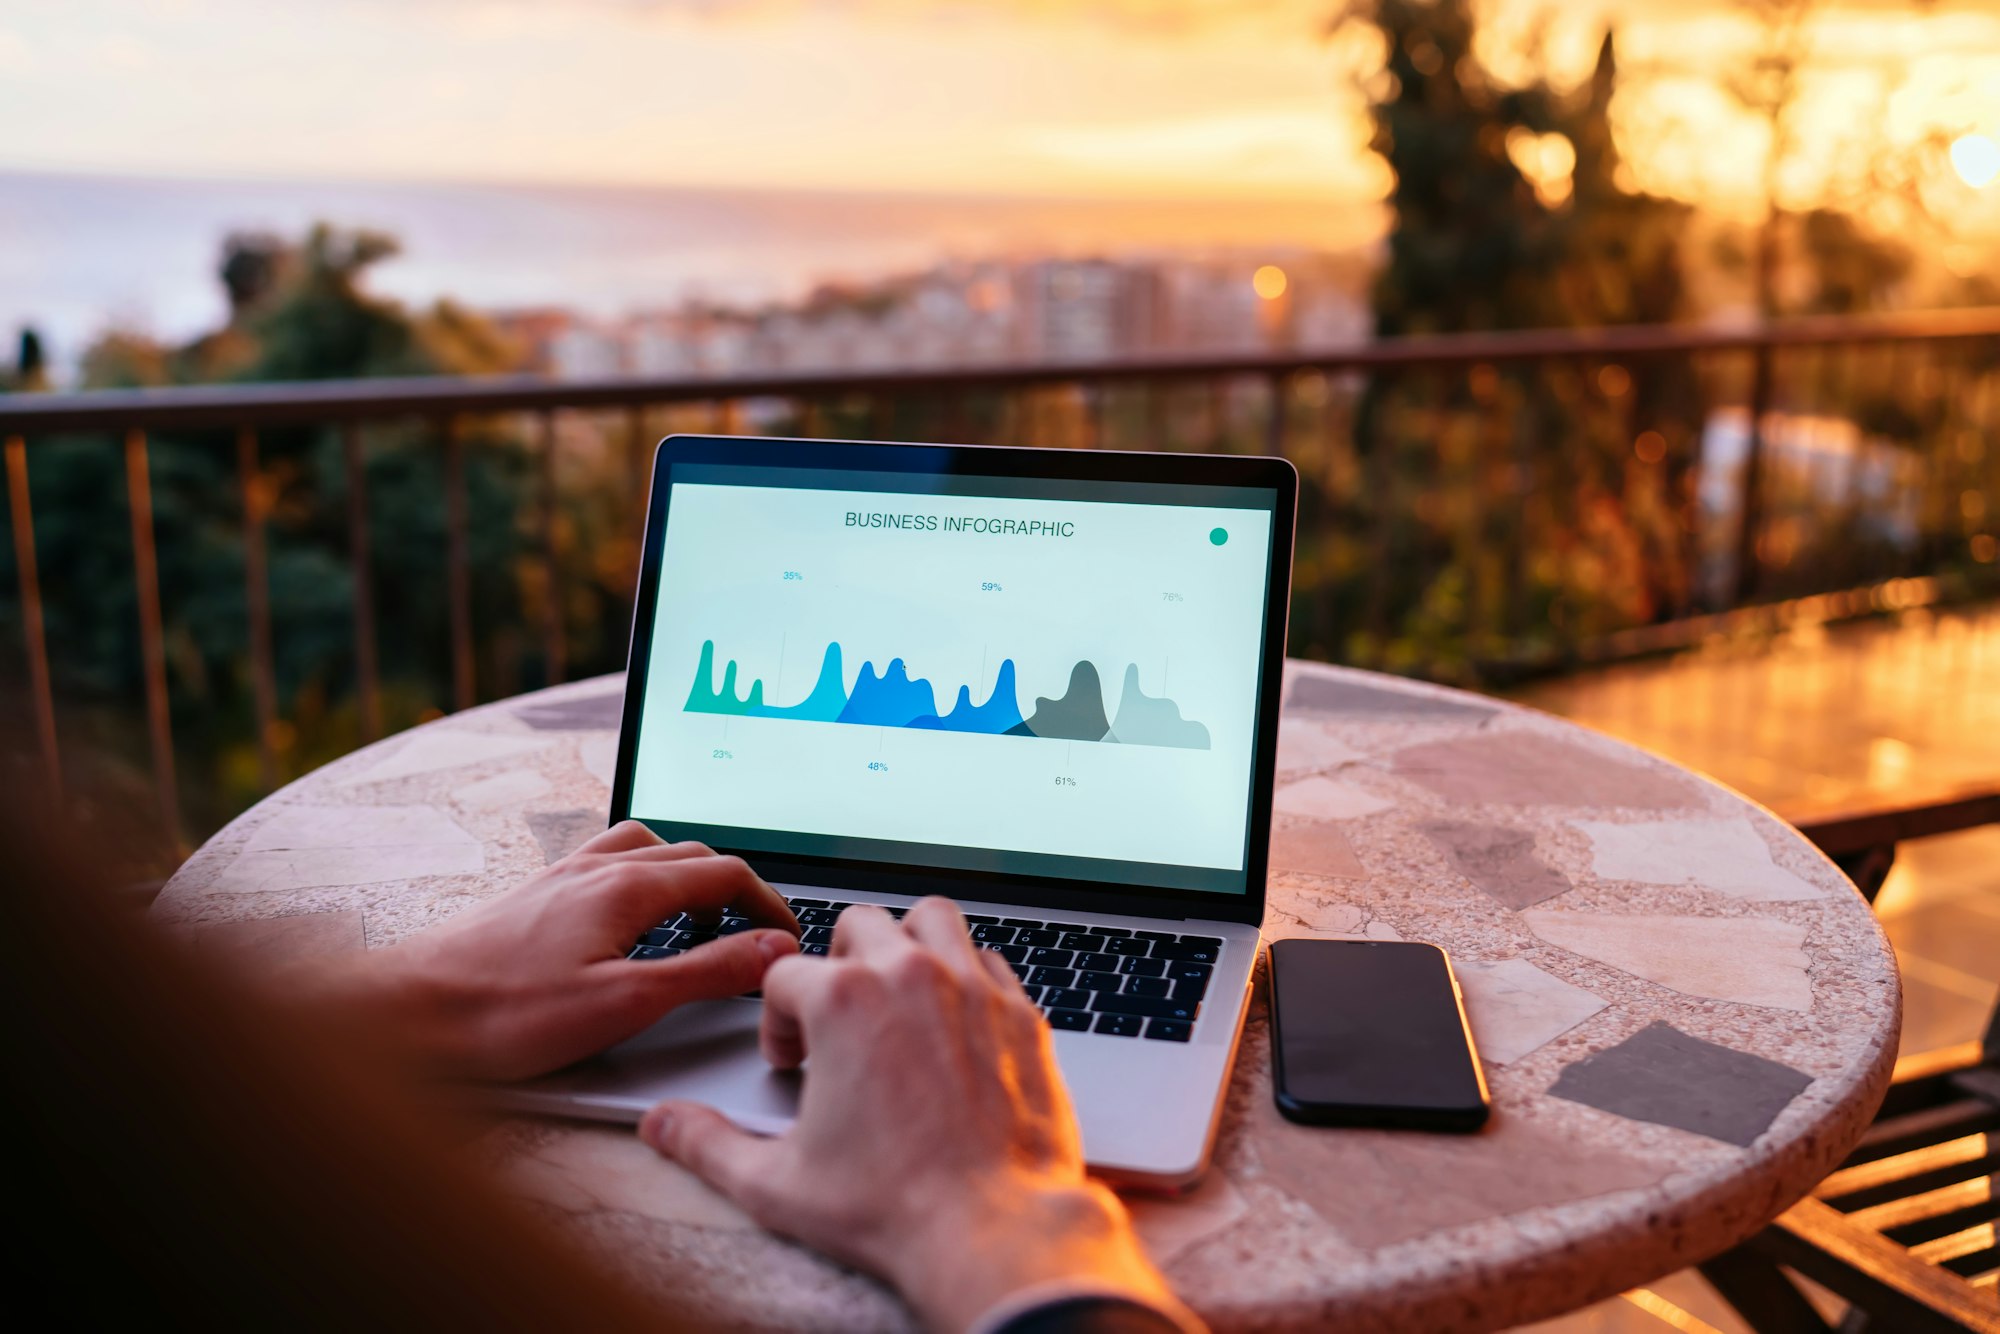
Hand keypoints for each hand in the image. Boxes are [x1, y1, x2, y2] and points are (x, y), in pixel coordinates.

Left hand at [294, 821, 798, 1081]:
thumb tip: (773, 952)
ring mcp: (558, 879)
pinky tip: (626, 919)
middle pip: (688, 853)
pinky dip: (639, 879)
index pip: (724, 872)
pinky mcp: (531, 899)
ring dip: (684, 874)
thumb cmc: (502, 1016)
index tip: (788, 939)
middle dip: (735, 886)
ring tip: (699, 916)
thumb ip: (706, 973)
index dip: (769, 903)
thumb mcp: (624, 1003)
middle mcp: (592, 868)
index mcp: (624, 886)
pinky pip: (604, 865)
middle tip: (756, 931)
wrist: (402, 1017)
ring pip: (643, 850)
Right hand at [640, 898, 1191, 1332]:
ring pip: (933, 919)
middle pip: (859, 923)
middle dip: (837, 962)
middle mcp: (910, 976)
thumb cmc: (892, 1207)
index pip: (785, 974)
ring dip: (908, 944)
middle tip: (837, 1017)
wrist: (991, 1230)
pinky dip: (968, 976)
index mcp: (842, 1001)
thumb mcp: (775, 1183)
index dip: (775, 1018)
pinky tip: (955, 1022)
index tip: (790, 1059)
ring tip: (896, 994)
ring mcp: (973, 988)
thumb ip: (707, 1144)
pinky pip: (990, 962)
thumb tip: (665, 1124)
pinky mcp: (1022, 1013)